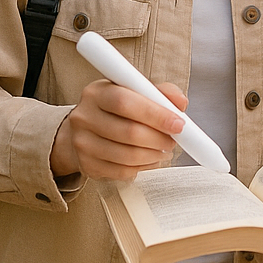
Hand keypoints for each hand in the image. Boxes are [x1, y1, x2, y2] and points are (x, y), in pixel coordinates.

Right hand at [50, 78, 187, 180]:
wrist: (85, 128)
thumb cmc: (114, 108)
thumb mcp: (134, 91)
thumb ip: (160, 92)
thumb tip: (180, 102)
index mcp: (97, 93)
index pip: (126, 103)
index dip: (156, 114)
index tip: (177, 123)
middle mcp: (84, 117)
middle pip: (128, 132)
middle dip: (159, 138)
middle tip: (174, 139)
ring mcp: (82, 143)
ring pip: (127, 156)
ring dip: (154, 154)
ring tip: (164, 149)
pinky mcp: (87, 165)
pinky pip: (122, 171)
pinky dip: (143, 167)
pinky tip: (150, 159)